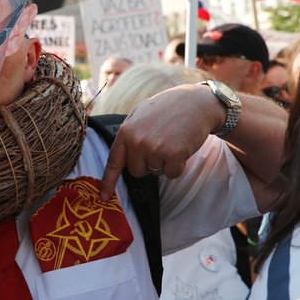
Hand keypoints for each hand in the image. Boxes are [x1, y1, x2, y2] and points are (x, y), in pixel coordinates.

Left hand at [100, 84, 222, 198]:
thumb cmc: (168, 108)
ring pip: (156, 172)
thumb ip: (130, 135)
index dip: (108, 181)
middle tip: (159, 144)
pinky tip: (181, 147)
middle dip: (147, 164)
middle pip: (137, 171)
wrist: (196, 103)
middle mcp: (137, 141)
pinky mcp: (173, 155)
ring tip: (171, 141)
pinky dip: (178, 166)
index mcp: (126, 131)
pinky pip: (172, 174)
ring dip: (164, 162)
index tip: (104, 196)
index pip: (114, 161)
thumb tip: (123, 156)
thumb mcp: (140, 115)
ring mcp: (155, 149)